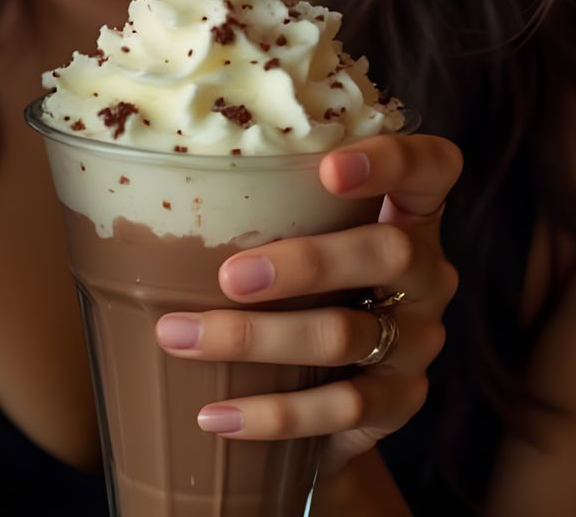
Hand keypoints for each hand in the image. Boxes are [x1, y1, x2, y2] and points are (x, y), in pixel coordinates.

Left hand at [154, 132, 461, 475]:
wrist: (332, 395)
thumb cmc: (301, 279)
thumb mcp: (302, 232)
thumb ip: (268, 197)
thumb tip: (144, 161)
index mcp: (410, 211)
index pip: (431, 168)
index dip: (392, 161)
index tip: (329, 167)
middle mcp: (427, 271)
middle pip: (388, 253)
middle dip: (305, 262)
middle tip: (229, 274)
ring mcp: (418, 340)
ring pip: (347, 335)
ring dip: (257, 337)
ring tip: (181, 335)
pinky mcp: (398, 402)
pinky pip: (340, 408)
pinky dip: (270, 413)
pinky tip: (214, 412)